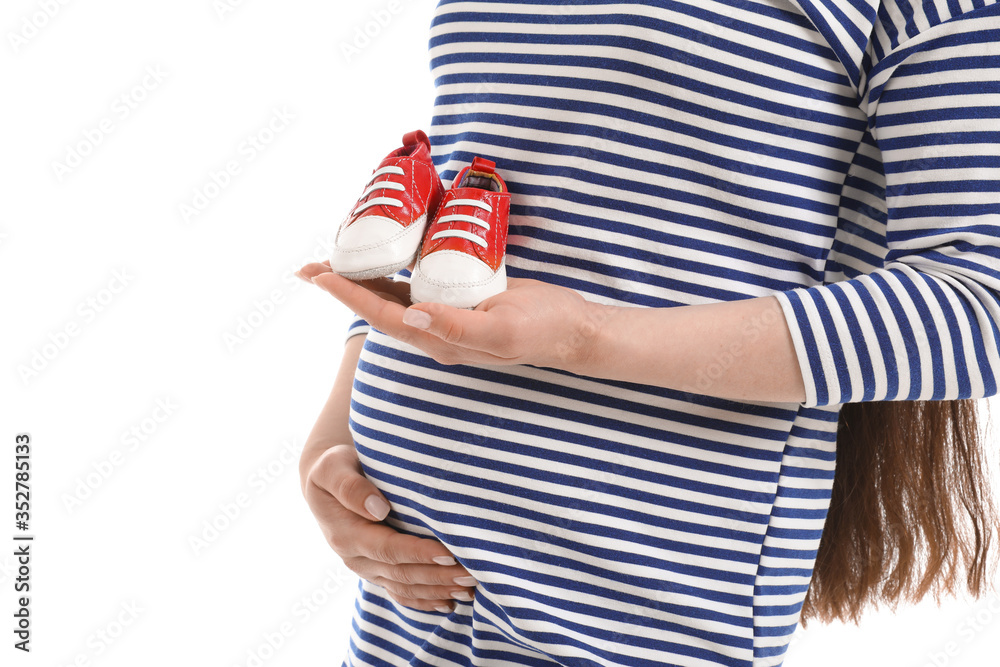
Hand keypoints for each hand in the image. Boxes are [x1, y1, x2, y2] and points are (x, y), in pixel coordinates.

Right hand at [301, 443, 477, 612]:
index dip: (418, 553)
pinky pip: (399, 593)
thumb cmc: (335, 467)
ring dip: (437, 591)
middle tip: (471, 574)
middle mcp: (354, 557)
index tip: (449, 554)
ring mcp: (365, 567)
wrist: (326, 480)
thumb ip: (351, 487)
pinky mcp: (375, 571)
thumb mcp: (332, 468)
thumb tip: (378, 508)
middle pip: (401, 573)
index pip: (387, 548)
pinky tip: (448, 603)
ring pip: (404, 587)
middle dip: (438, 576)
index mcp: (346, 534)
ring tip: (469, 589)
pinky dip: (424, 601)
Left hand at [303, 263, 603, 370]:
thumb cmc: (543, 330)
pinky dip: (394, 272)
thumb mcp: (502, 330)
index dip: (347, 295)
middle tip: (308, 266)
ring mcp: (447, 317)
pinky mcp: (461, 302)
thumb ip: (456, 327)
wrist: (574, 330)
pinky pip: (417, 287)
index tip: (318, 275)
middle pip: (377, 308)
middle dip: (341, 288)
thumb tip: (409, 315)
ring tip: (334, 260)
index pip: (382, 316)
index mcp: (439, 341)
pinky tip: (387, 256)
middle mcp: (435, 331)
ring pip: (393, 298)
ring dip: (361, 280)